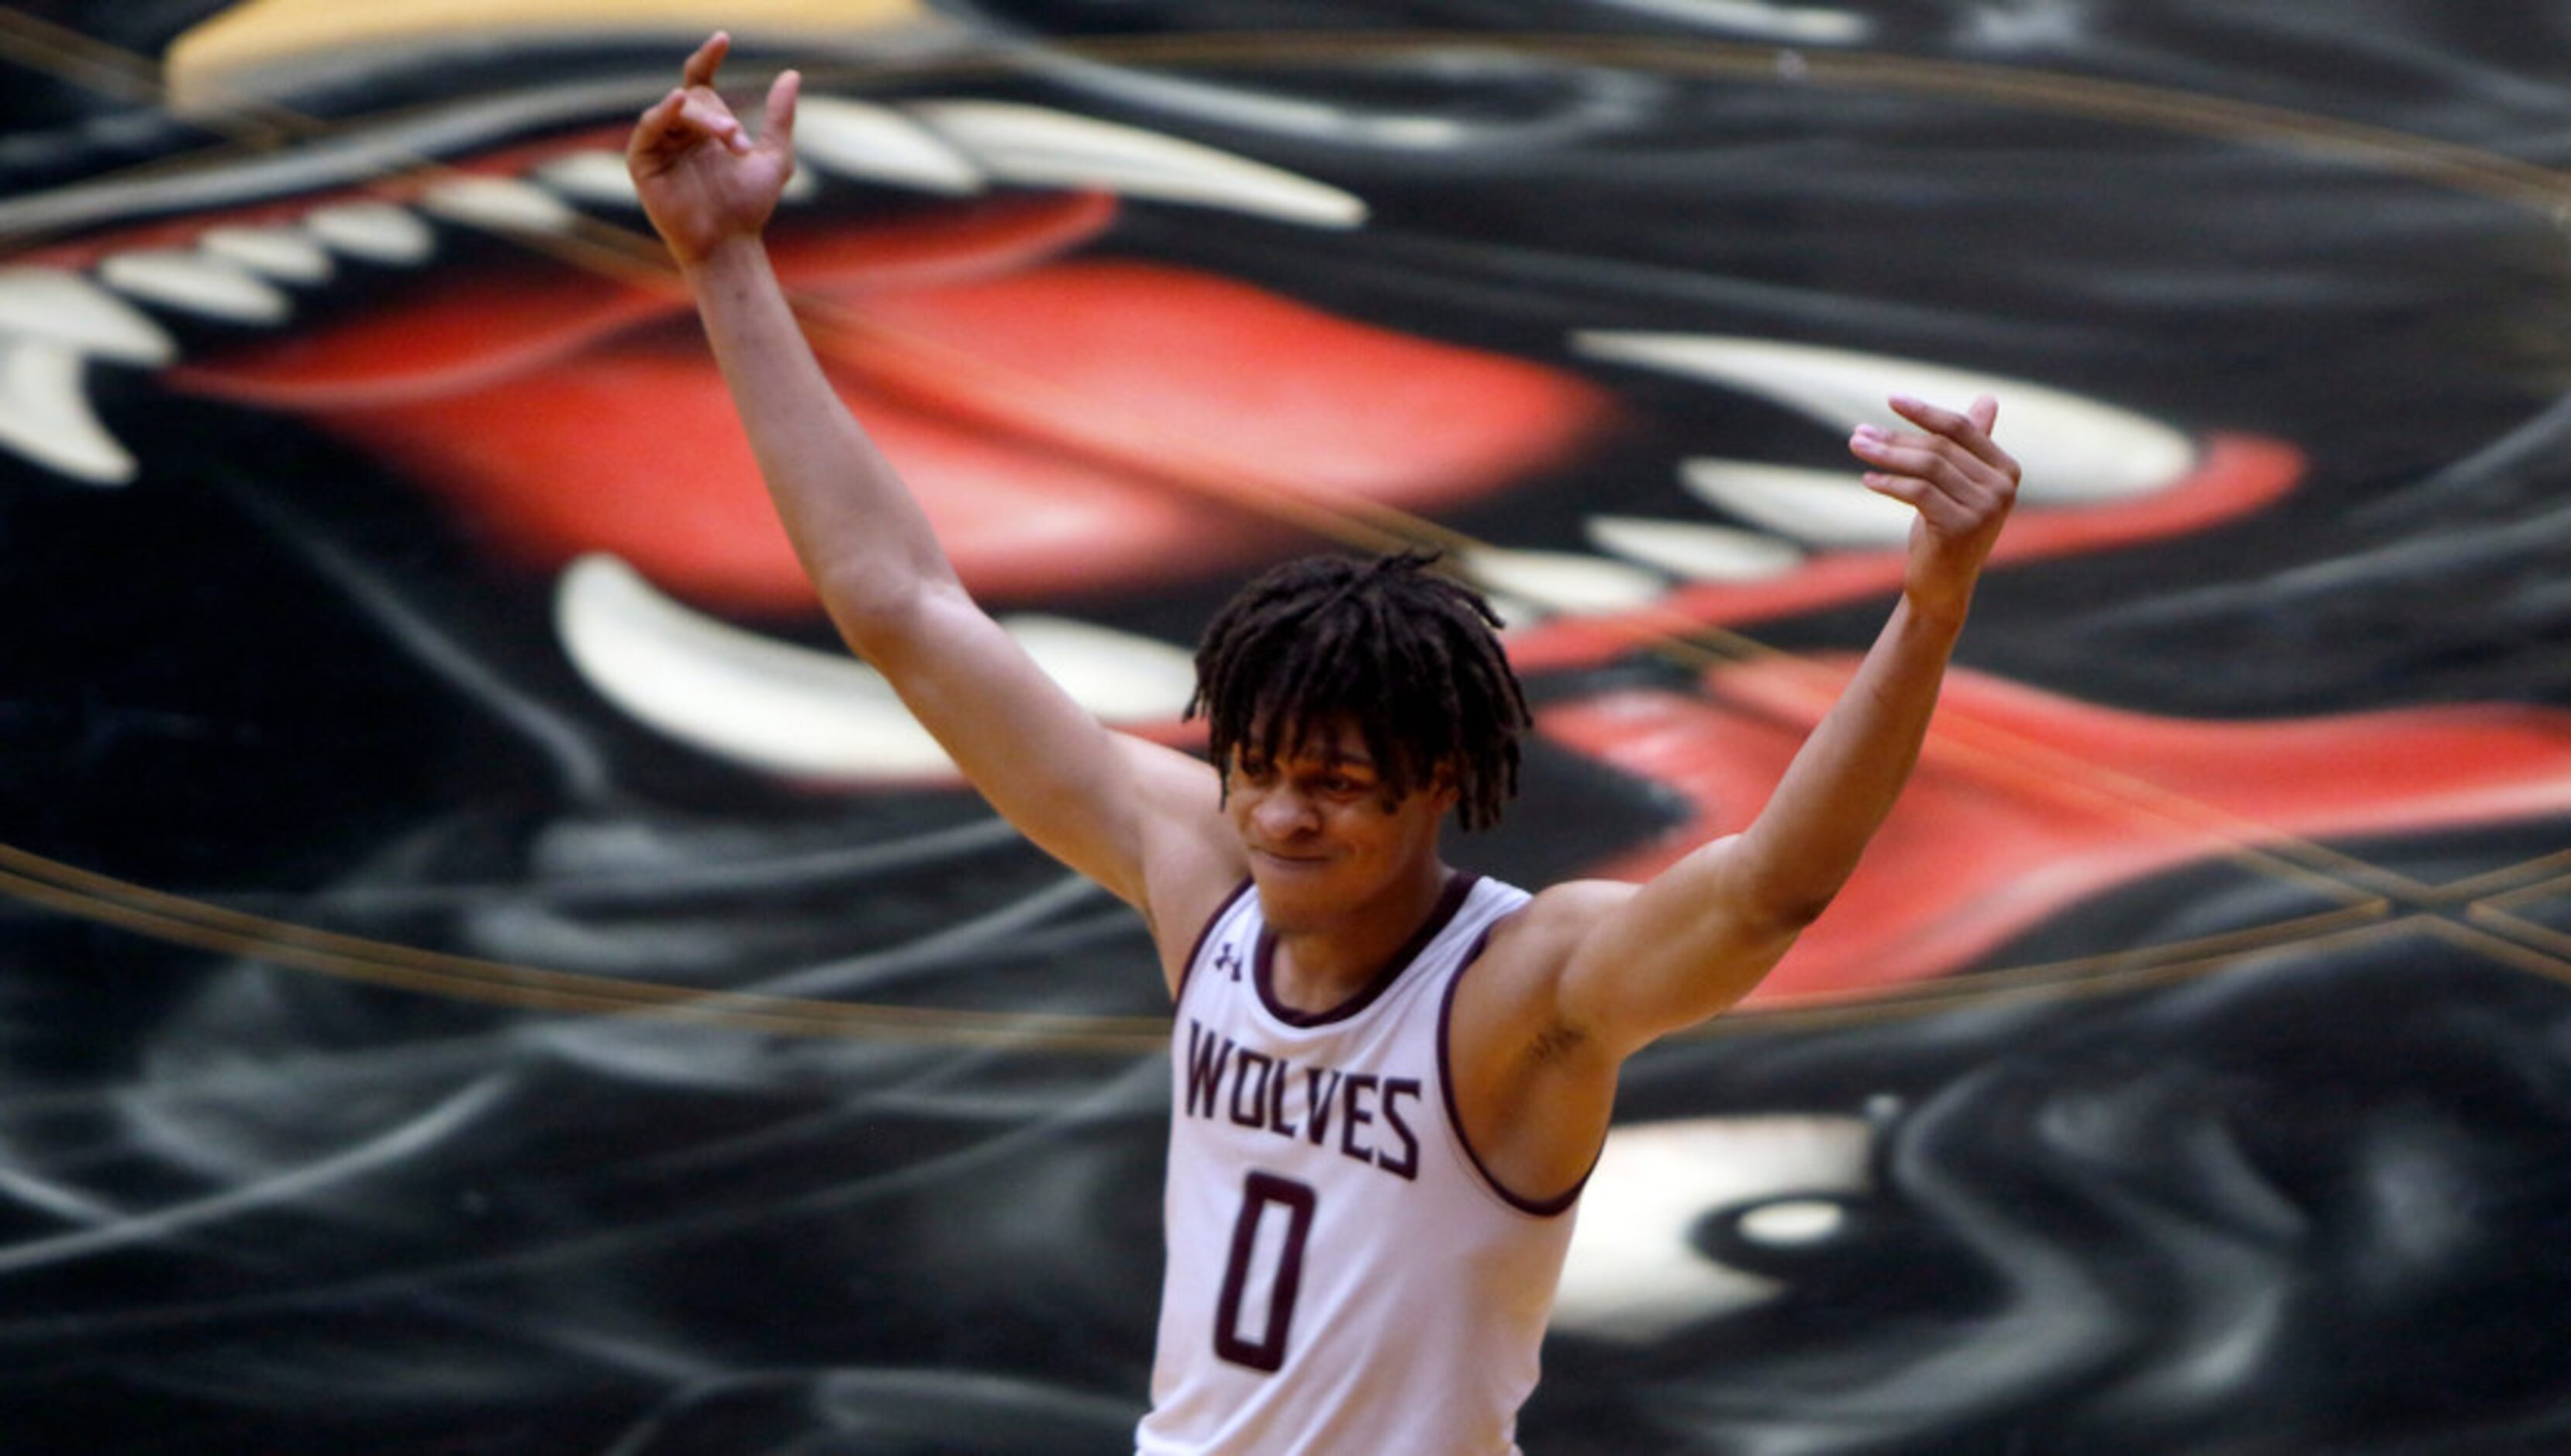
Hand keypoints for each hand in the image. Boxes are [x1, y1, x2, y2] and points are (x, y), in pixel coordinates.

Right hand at [626, 33, 800, 266]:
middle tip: (739, 141)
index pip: (701, 78)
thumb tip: (792, 75)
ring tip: (727, 136)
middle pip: (695, 99)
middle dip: (719, 116)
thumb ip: (780, 116)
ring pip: (676, 110)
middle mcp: (680, 130)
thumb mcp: (774, 156)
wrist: (731, 244)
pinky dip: (661, 114)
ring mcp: (660, 144)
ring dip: (702, 119)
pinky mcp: (643, 162)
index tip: (723, 39)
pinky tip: (676, 103)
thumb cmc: (750, 205)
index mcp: (706, 125)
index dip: (708, 57)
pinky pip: (648, 129)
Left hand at [1848, 393, 2019, 626]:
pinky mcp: (1962, 527)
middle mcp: (2002, 488)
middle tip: (1859, 434)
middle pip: (1940, 447)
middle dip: (1895, 438)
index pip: (1961, 429)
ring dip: (1886, 455)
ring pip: (1927, 467)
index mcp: (2007, 470)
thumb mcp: (1959, 484)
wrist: (1942, 587)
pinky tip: (1868, 480)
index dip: (1925, 412)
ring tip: (1857, 448)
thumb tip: (1988, 399)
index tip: (1891, 400)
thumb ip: (1970, 445)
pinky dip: (1889, 483)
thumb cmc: (1946, 530)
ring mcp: (1985, 509)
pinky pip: (1919, 492)